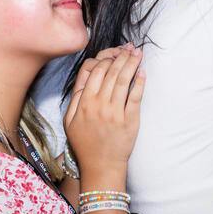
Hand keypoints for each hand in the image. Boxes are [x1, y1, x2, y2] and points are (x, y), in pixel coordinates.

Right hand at [63, 45, 143, 177]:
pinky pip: (135, 96)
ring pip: (124, 80)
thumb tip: (86, 76)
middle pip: (111, 71)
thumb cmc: (85, 143)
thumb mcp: (69, 120)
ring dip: (132, 63)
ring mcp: (114, 112)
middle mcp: (98, 104)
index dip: (105, 58)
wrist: (100, 166)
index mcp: (82, 102)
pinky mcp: (129, 120)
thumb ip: (75, 97)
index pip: (94, 70)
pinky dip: (140, 82)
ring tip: (138, 53)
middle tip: (129, 47)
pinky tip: (142, 71)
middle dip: (121, 55)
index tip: (113, 54)